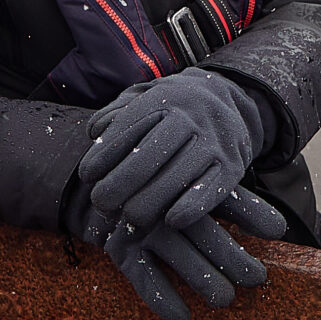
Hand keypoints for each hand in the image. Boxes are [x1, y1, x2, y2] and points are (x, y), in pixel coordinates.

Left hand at [77, 69, 270, 237]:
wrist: (232, 100)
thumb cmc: (175, 108)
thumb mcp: (147, 97)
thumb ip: (118, 112)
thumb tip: (94, 131)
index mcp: (165, 99)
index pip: (129, 127)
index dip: (104, 154)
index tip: (86, 175)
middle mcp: (191, 118)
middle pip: (149, 155)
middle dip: (120, 183)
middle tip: (100, 203)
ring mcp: (215, 142)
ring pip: (178, 176)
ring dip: (149, 202)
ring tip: (129, 218)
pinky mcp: (233, 165)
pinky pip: (212, 189)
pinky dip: (192, 207)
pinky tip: (171, 222)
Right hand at [83, 188, 289, 319]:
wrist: (97, 190)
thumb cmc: (160, 193)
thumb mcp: (190, 188)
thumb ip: (231, 203)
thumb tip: (280, 228)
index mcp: (187, 183)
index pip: (226, 198)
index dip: (254, 213)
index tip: (278, 230)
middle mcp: (165, 204)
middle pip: (206, 232)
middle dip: (234, 256)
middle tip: (258, 277)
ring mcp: (142, 227)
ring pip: (180, 257)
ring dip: (204, 280)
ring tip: (225, 299)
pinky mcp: (120, 250)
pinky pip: (144, 278)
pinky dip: (163, 299)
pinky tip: (183, 318)